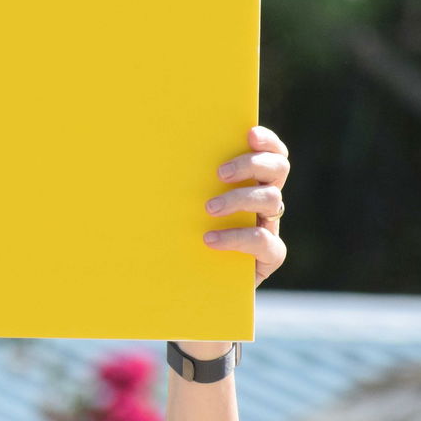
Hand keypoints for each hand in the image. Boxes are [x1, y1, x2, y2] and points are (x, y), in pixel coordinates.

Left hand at [174, 125, 288, 362]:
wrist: (186, 287)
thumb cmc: (176, 236)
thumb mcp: (175, 207)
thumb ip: (174, 181)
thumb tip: (142, 149)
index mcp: (247, 181)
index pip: (270, 153)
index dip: (266, 141)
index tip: (248, 132)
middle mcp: (262, 202)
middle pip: (278, 170)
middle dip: (253, 164)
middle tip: (220, 173)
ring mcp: (267, 228)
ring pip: (273, 201)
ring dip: (240, 199)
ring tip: (208, 209)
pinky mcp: (267, 258)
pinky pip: (266, 243)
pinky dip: (237, 238)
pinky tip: (210, 240)